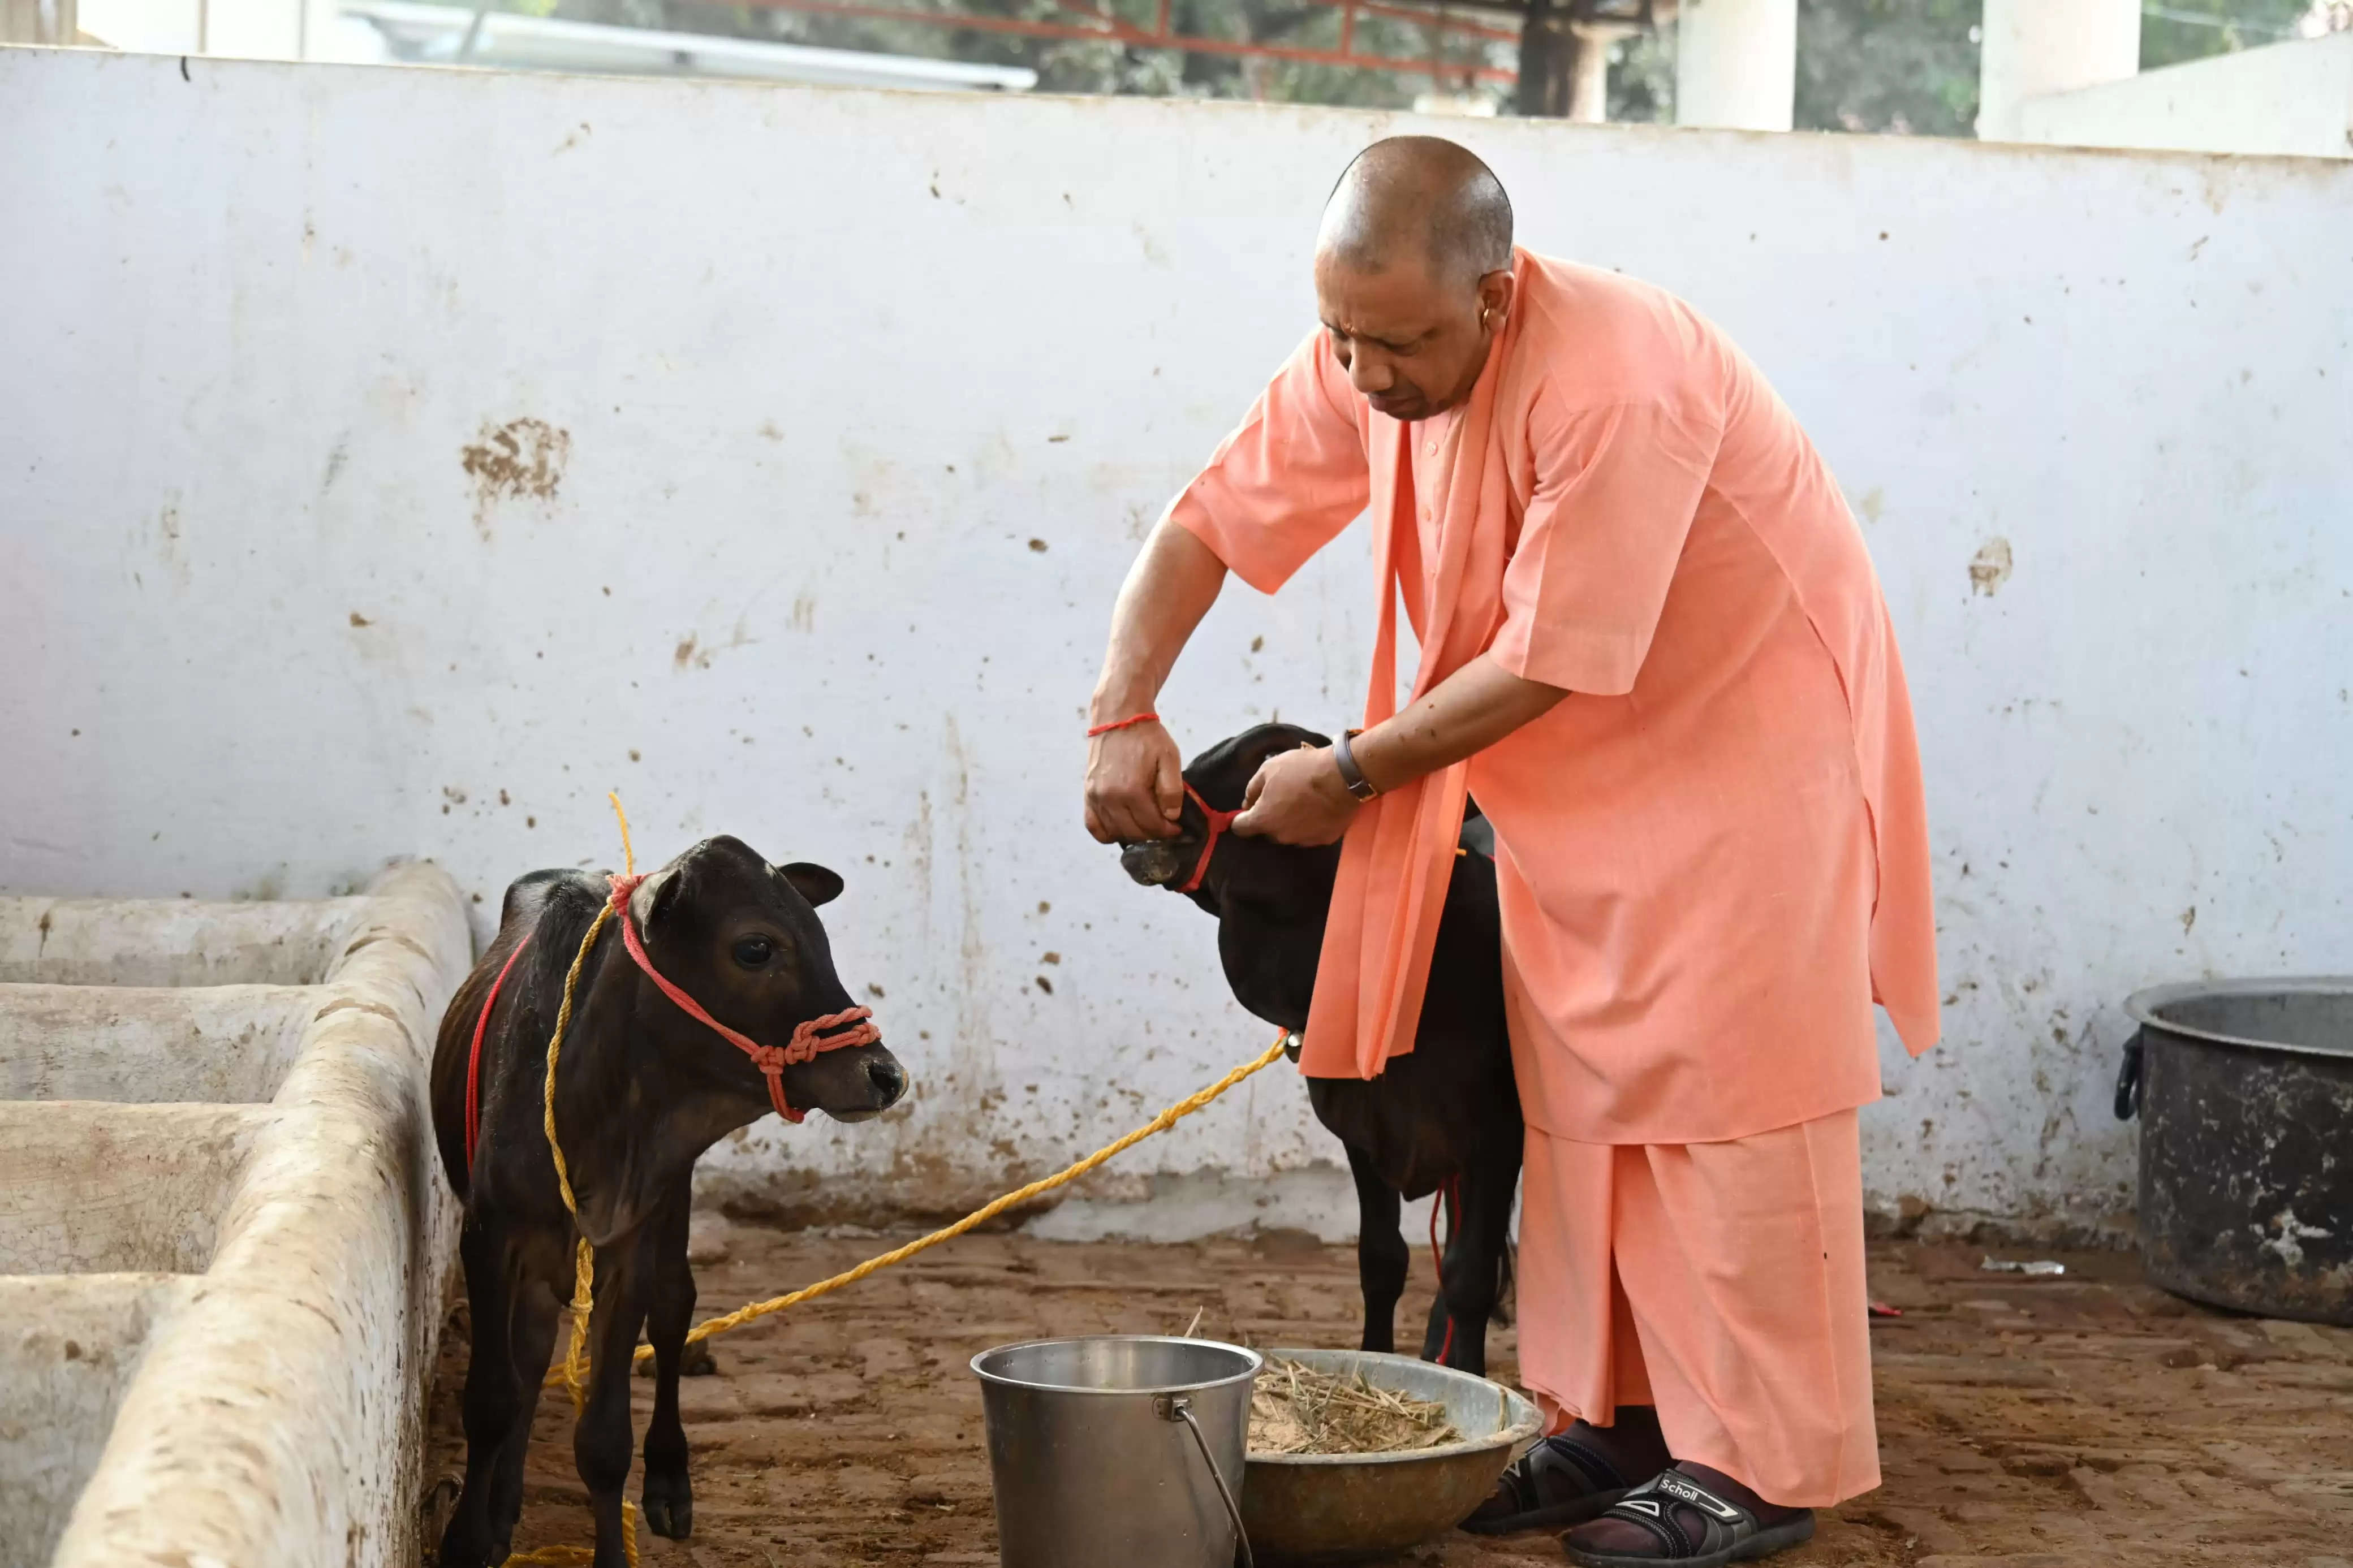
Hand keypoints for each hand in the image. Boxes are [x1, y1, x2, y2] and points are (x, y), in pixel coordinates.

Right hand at [1085, 719, 1184, 842]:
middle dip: (1153, 834)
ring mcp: (1095, 797)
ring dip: (1134, 835)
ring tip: (1146, 824)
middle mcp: (1110, 797)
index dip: (1168, 831)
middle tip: (1164, 826)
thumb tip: (1171, 816)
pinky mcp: (1087, 794)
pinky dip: (1108, 833)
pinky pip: (1094, 827)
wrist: (1118, 717)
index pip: (1152, 826)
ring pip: (1115, 833)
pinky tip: (1123, 827)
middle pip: (1134, 833)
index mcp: (1132, 789)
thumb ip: (1172, 790)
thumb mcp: (1169, 758)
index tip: (1177, 827)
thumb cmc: (1146, 737)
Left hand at [1230, 743, 1358, 846]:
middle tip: (1281, 798)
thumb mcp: (1268, 768)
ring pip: (1289, 833)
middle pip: (1267, 831)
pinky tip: (1317, 809)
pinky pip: (1310, 834)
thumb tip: (1247, 803)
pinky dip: (1310, 825)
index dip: (1241, 819)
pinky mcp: (1324, 840)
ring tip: (1302, 802)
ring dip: (1290, 822)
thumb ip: (1252, 788)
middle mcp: (1281, 836)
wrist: (1343, 777)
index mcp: (1264, 820)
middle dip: (1270, 818)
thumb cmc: (1301, 770)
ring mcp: (1304, 840)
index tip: (1247, 810)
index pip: (1241, 829)